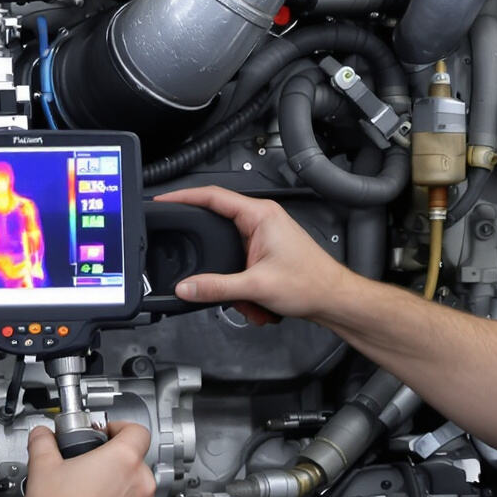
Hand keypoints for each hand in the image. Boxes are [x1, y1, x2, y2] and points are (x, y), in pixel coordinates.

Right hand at [22, 422, 155, 496]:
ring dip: (121, 494)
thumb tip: (42, 435)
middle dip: (116, 465)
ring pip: (138, 495)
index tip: (108, 434)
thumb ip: (43, 443)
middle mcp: (140, 486)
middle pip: (136, 464)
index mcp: (122, 460)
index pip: (137, 431)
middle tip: (92, 471)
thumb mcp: (42, 468)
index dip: (121, 428)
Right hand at [155, 187, 352, 323]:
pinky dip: (239, 285)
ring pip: (226, 250)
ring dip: (229, 278)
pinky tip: (251, 300)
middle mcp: (261, 219)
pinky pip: (237, 261)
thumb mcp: (256, 287)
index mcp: (260, 214)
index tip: (164, 200)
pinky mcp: (264, 250)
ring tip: (243, 297)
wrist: (332, 298)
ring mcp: (263, 234)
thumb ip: (216, 287)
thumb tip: (186, 287)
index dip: (183, 196)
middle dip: (209, 254)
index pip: (212, 196)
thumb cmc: (310, 283)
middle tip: (195, 267)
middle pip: (216, 224)